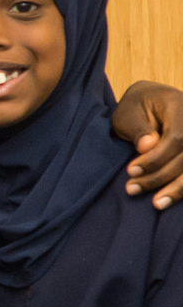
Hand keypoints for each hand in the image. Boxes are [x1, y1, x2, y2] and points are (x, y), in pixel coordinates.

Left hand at [117, 81, 182, 208]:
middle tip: (132, 189)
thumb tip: (147, 146)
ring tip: (156, 203)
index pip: (176, 137)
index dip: (155, 158)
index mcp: (180, 106)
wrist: (151, 102)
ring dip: (176, 188)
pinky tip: (169, 200)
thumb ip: (138, 128)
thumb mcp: (128, 113)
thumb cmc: (136, 108)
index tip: (131, 171)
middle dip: (160, 176)